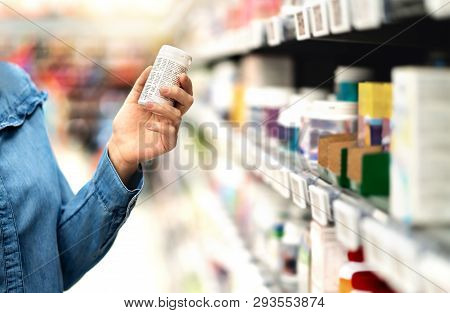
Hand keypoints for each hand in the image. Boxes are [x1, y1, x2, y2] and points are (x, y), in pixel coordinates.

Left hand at [108, 66, 193, 184]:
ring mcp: (172, 131)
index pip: (184, 94)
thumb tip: (151, 68)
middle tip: (163, 88)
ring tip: (146, 104)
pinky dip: (158, 126)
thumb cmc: (127, 123)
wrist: (119, 144)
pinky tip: (147, 125)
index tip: (181, 75)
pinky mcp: (168, 144)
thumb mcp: (132, 101)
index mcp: (168, 107)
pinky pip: (169, 133)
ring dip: (162, 108)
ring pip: (176, 116)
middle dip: (178, 93)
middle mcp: (173, 118)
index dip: (186, 85)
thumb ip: (141, 85)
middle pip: (187, 102)